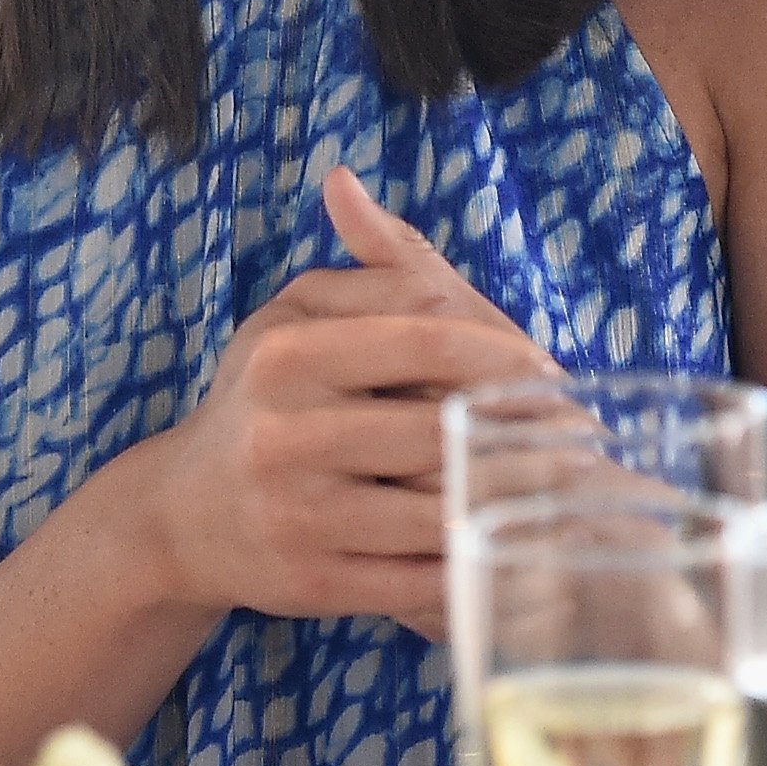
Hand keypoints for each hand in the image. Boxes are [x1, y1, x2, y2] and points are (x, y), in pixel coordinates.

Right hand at [129, 170, 560, 636]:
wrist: (180, 517)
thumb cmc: (259, 401)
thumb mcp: (290, 318)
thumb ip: (346, 267)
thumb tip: (348, 182)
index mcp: (286, 355)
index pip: (424, 336)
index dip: (502, 352)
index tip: (551, 370)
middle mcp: (286, 434)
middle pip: (440, 427)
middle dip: (526, 433)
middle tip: (585, 439)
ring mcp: (299, 515)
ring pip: (436, 510)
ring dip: (514, 504)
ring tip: (572, 496)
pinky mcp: (315, 583)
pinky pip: (418, 580)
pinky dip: (476, 566)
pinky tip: (515, 548)